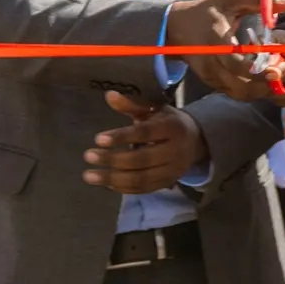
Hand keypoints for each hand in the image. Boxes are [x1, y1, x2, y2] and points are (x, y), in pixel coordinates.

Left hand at [83, 91, 207, 193]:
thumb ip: (132, 105)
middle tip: (88, 155)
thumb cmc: (169, 121)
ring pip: (140, 178)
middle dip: (112, 159)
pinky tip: (105, 183)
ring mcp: (172, 170)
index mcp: (173, 127)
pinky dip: (122, 188)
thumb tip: (109, 95)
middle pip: (141, 159)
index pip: (145, 133)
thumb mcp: (154, 110)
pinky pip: (142, 189)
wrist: (196, 141)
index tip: (98, 139)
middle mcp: (175, 150)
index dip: (121, 137)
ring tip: (89, 175)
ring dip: (112, 178)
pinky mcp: (167, 183)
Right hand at [168, 0, 284, 100]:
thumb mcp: (231, 0)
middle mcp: (212, 65)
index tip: (281, 68)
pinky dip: (256, 91)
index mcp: (216, 42)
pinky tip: (273, 81)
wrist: (177, 28)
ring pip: (242, 94)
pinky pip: (237, 93)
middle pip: (242, 86)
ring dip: (265, 90)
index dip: (259, 70)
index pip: (237, 64)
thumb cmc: (208, 11)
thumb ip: (259, 1)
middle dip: (268, 83)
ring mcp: (212, 77)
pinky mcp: (214, 84)